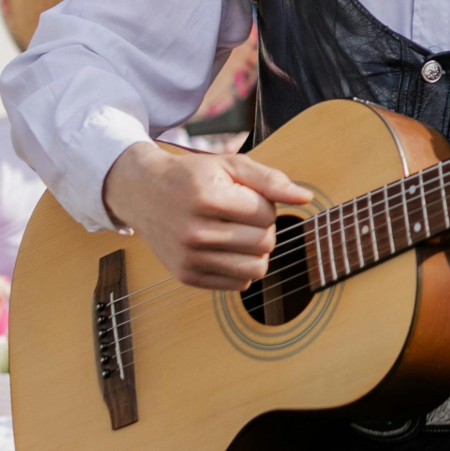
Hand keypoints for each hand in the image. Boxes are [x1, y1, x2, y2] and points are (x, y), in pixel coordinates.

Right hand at [101, 141, 310, 290]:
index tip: (245, 196)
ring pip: (256, 268)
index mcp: (208, 199)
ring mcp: (190, 258)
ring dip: (256, 250)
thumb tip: (306, 197)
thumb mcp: (230, 166)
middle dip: (263, 227)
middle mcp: (196, 232)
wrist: (144, 193)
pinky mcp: (187, 276)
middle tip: (241, 214)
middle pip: (265, 242)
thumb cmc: (194, 177)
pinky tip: (226, 248)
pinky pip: (239, 284)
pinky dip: (241, 267)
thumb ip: (270, 180)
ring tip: (239, 233)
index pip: (267, 214)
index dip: (264, 203)